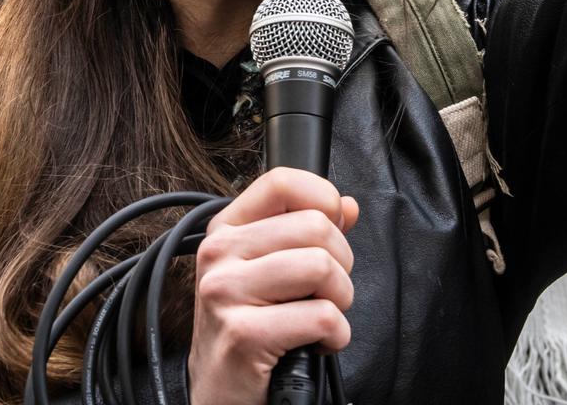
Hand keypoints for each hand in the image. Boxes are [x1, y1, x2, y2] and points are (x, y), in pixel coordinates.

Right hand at [188, 169, 359, 404]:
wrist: (219, 393)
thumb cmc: (248, 329)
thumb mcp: (268, 272)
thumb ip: (305, 232)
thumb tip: (347, 205)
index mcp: (225, 230)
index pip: (281, 182)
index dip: (322, 199)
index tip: (332, 229)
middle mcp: (219, 254)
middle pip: (315, 226)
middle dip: (341, 265)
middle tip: (324, 292)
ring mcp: (226, 292)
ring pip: (322, 268)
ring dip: (340, 301)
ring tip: (320, 317)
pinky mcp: (244, 333)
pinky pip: (322, 317)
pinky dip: (335, 335)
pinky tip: (316, 344)